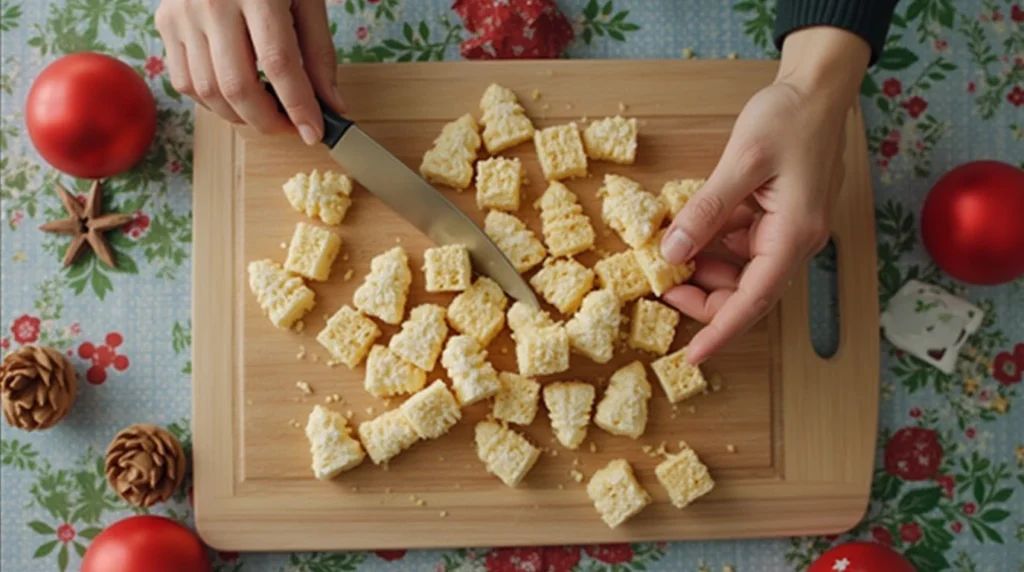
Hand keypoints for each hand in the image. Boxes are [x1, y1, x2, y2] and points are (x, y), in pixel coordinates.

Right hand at [155, 0, 343, 144]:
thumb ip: (319, 54)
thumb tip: (332, 106)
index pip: (279, 64)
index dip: (299, 106)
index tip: (315, 133)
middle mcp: (212, 2)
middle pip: (237, 86)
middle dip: (269, 121)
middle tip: (291, 128)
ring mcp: (182, 13)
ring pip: (207, 92)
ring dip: (241, 117)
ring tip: (268, 113)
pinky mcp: (165, 21)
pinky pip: (184, 81)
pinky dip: (212, 102)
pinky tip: (236, 96)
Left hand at [660, 27, 870, 364]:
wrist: (818, 87)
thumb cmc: (790, 117)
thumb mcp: (742, 162)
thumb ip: (706, 210)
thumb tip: (672, 251)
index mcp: (794, 235)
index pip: (754, 300)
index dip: (720, 330)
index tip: (692, 356)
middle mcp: (795, 240)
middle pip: (747, 292)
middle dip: (705, 299)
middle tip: (661, 288)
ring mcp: (787, 229)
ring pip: (741, 270)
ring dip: (706, 270)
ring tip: (667, 259)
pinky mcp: (777, 215)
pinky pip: (741, 244)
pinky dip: (713, 244)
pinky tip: (687, 233)